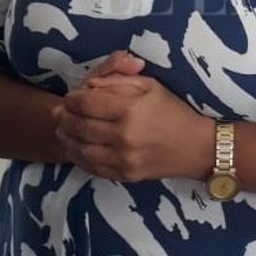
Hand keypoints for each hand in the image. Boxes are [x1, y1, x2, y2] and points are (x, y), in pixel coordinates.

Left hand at [55, 75, 213, 182]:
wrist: (197, 148)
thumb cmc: (173, 111)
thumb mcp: (150, 85)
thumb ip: (118, 80)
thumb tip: (89, 86)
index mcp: (131, 110)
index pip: (86, 103)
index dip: (72, 99)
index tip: (69, 97)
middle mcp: (124, 136)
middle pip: (79, 126)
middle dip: (64, 117)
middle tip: (58, 112)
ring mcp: (123, 159)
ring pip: (81, 149)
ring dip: (66, 138)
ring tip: (62, 129)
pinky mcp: (125, 175)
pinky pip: (92, 167)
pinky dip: (78, 156)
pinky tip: (75, 147)